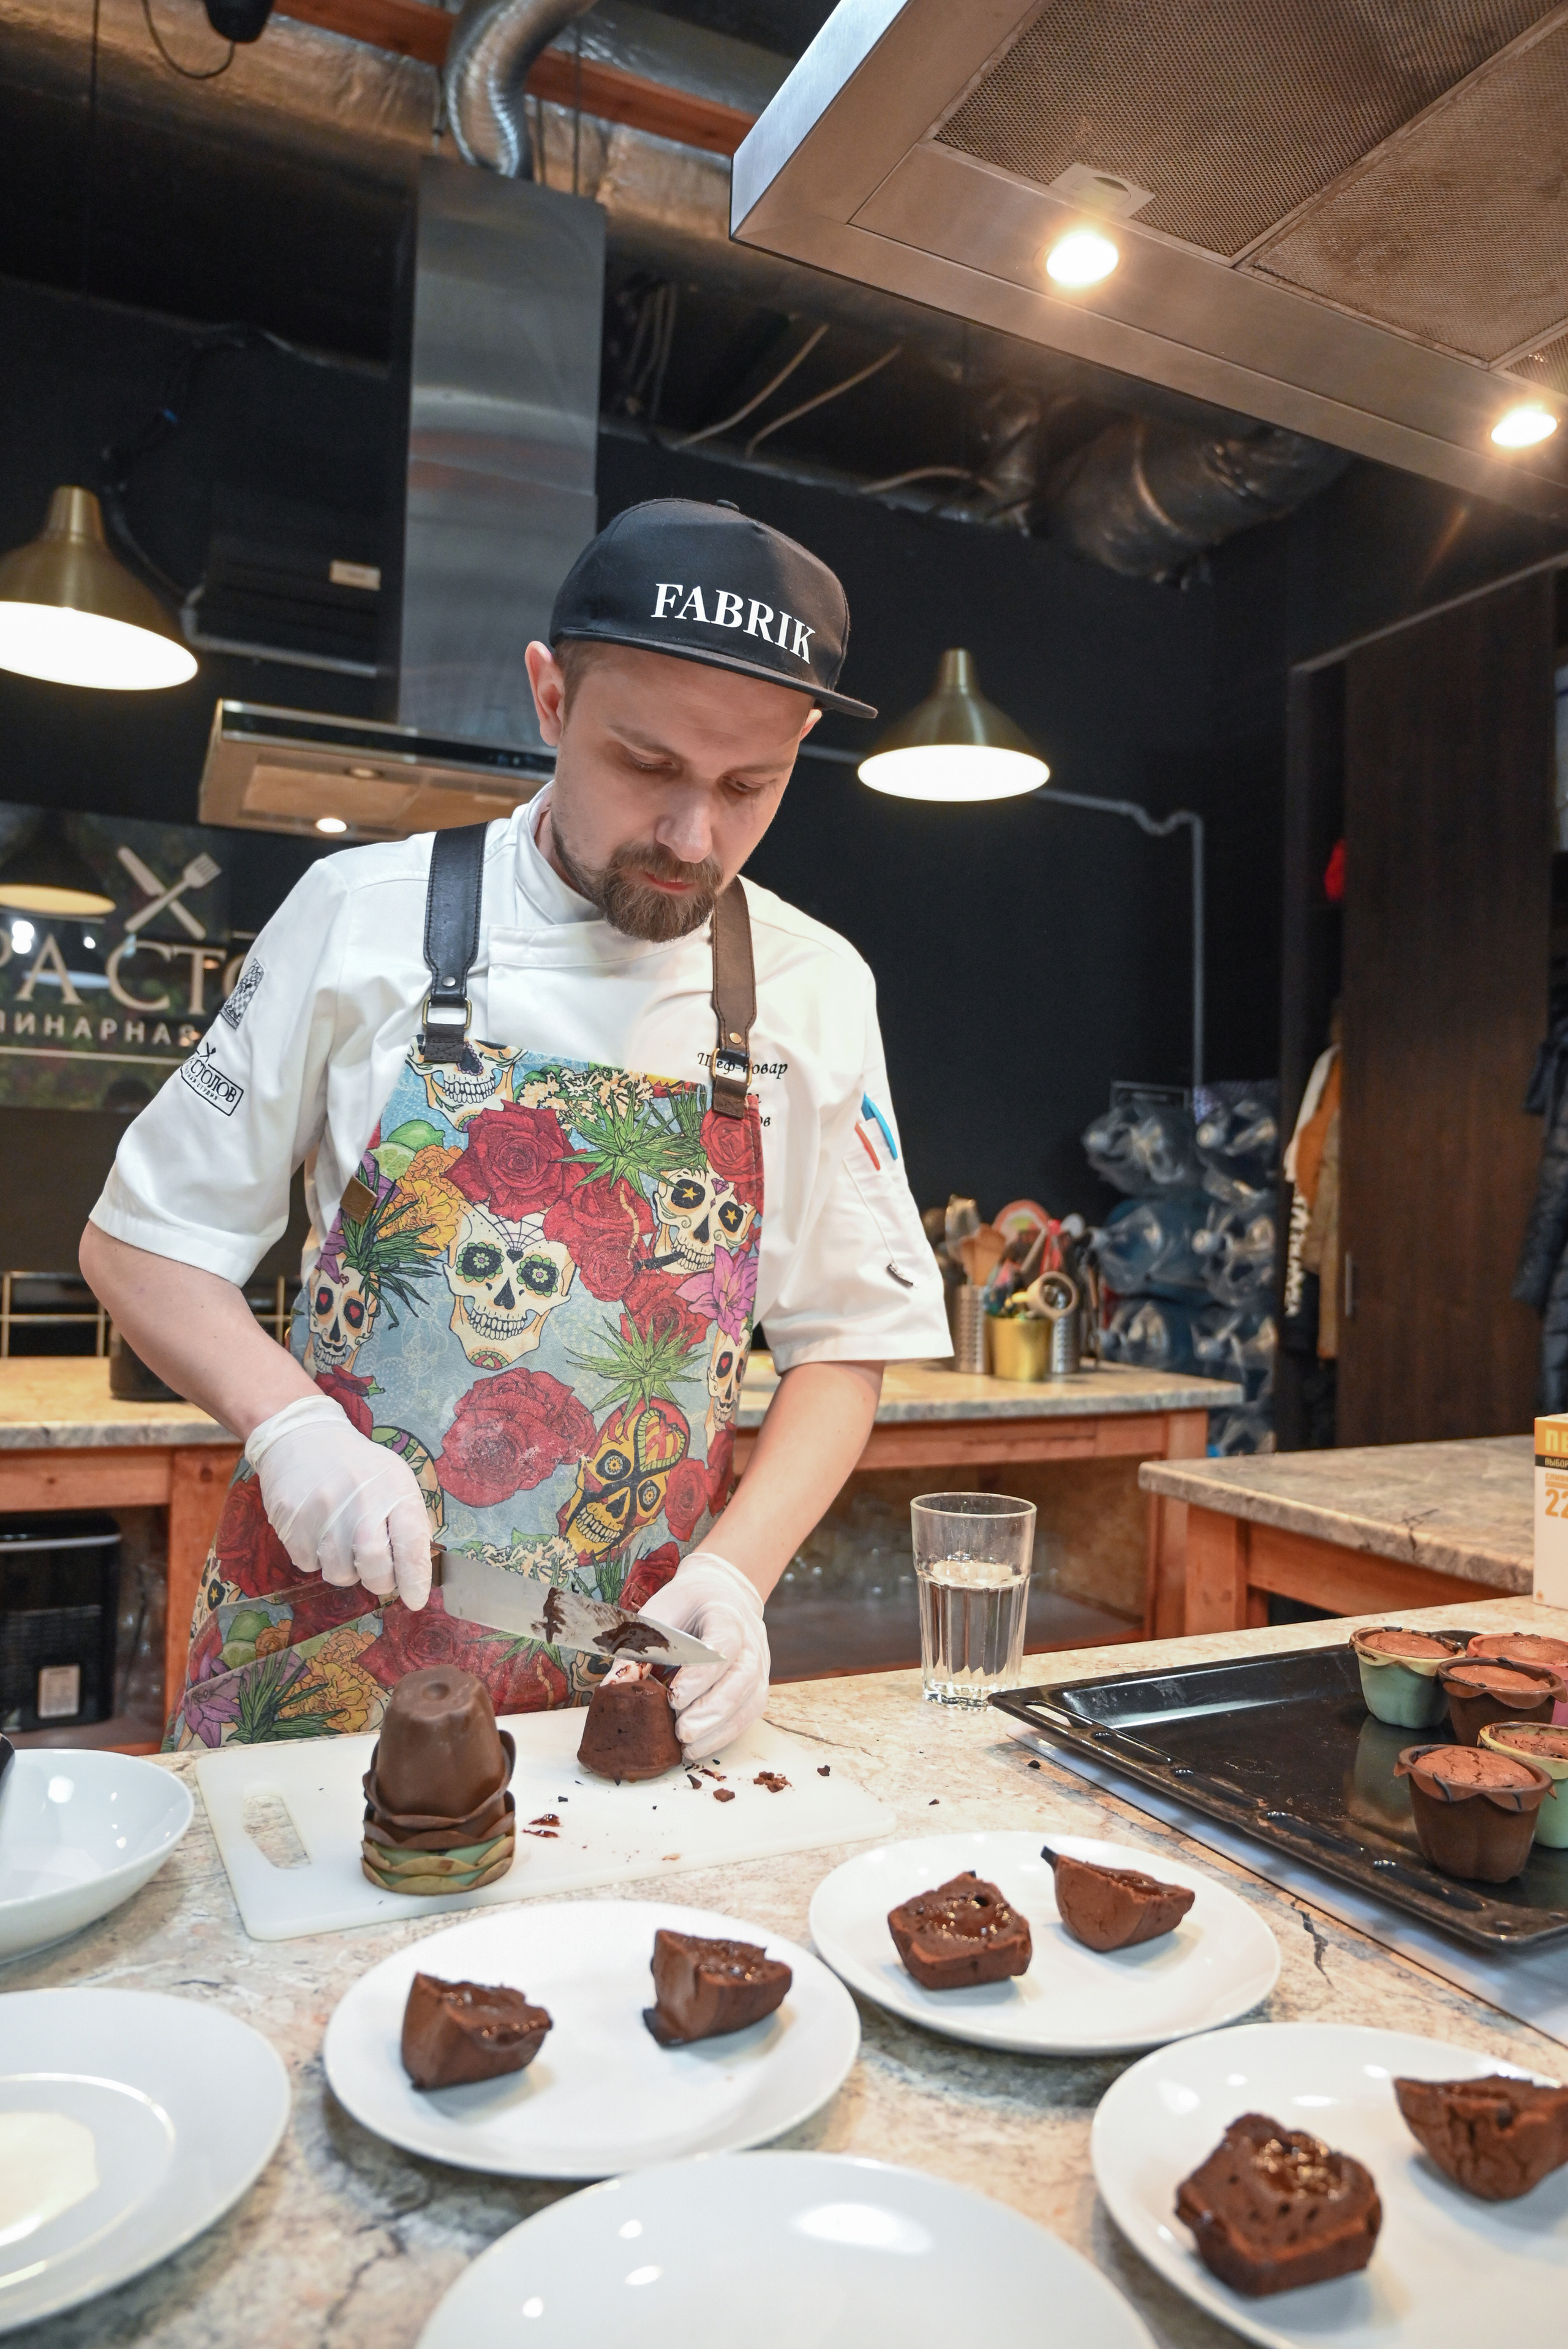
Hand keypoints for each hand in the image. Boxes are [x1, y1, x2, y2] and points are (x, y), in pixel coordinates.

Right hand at [245, 1394, 431, 1608]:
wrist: (304, 1436)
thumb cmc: (358, 1465)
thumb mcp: (394, 1479)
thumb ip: (407, 1520)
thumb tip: (416, 1571)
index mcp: (394, 1489)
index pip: (412, 1542)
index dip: (415, 1578)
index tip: (416, 1599)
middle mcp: (361, 1500)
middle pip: (375, 1566)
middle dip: (379, 1581)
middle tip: (377, 1575)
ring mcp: (323, 1511)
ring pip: (339, 1573)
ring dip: (345, 1571)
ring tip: (344, 1544)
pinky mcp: (292, 1520)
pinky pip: (308, 1564)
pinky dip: (316, 1559)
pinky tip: (318, 1532)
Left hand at [638, 1550, 767, 1755]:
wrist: (719, 1594)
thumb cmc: (683, 1608)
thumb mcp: (655, 1616)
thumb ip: (637, 1649)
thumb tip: (613, 1688)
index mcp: (725, 1613)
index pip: (724, 1643)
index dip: (702, 1674)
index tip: (674, 1698)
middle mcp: (751, 1638)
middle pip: (743, 1677)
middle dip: (711, 1710)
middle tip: (681, 1733)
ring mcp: (760, 1663)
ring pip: (751, 1700)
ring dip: (720, 1729)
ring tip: (688, 1748)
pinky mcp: (757, 1684)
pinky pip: (750, 1714)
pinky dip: (726, 1734)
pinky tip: (699, 1747)